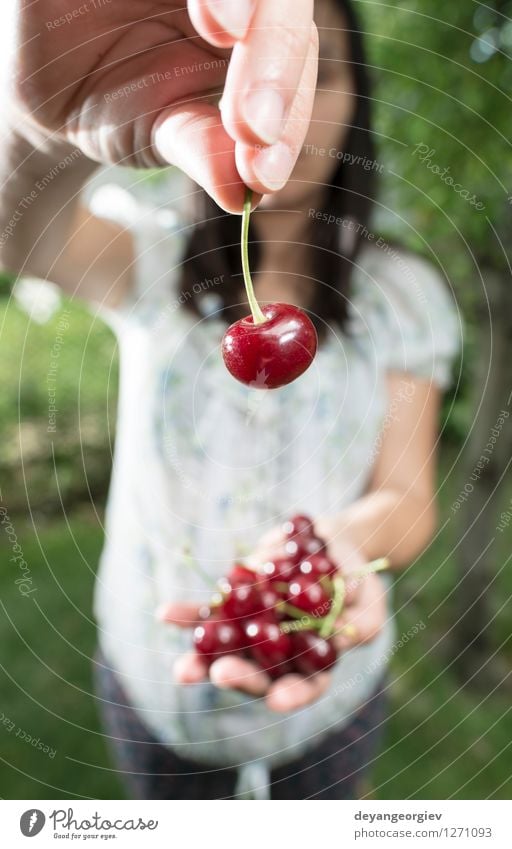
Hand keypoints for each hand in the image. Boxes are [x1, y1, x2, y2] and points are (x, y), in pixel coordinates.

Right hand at [11, 0, 317, 210]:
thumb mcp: (162, 132)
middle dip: (276, 62)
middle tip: (253, 127)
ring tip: (227, 32)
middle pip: (286, 5)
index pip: (296, 64)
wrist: (46, 75)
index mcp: (259, 37)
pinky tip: (210, 11)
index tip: (262, 177)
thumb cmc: (117, 100)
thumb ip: (205, 150)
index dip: (289, 116)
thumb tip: (243, 194)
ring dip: (250, 4)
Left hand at [157, 533, 387, 712]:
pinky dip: (188, 615)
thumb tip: (344, 619)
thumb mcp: (369, 595)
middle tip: (221, 674)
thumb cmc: (355, 575)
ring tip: (182, 671)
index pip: (306, 686)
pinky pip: (209, 613)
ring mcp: (254, 631)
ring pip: (226, 651)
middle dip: (239, 676)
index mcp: (314, 661)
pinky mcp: (236, 605)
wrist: (327, 545)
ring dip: (201, 661)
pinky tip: (165, 614)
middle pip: (259, 674)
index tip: (277, 699)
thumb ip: (362, 614)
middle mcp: (279, 654)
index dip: (293, 694)